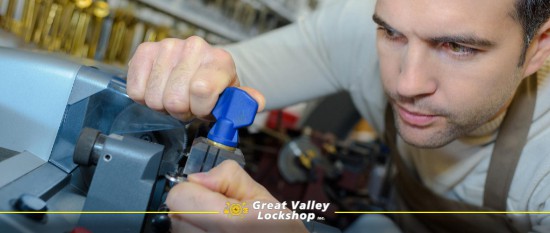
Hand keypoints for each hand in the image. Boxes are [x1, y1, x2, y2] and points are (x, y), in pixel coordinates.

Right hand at [127, 37, 264, 120]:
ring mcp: (169, 46)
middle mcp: (195, 47)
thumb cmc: (215, 88)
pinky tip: (159, 89)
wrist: (199, 69)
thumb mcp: (233, 98)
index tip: (204, 109)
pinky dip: (145, 97)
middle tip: (188, 105)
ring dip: (163, 105)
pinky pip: (136, 89)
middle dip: (181, 110)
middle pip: (174, 99)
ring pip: (154, 97)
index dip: (200, 109)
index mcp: (219, 60)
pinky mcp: (146, 50)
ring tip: (175, 97)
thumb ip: (243, 103)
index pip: (201, 89)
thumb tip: (255, 102)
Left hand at [166, 160, 308, 232]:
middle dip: (191, 206)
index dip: (193, 188)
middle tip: (217, 209)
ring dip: (192, 221)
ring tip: (218, 221)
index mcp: (227, 221)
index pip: (178, 196)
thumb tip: (198, 177)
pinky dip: (197, 230)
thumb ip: (227, 177)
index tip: (210, 191)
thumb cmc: (276, 225)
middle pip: (175, 213)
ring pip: (178, 228)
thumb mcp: (259, 193)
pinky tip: (214, 230)